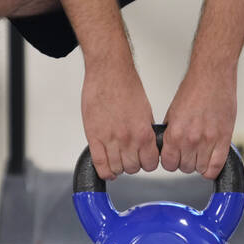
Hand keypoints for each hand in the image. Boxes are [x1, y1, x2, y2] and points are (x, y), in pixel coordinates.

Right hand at [81, 58, 159, 180]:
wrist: (109, 73)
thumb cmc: (126, 86)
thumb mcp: (145, 111)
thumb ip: (145, 131)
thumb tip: (145, 146)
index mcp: (143, 132)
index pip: (150, 163)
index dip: (148, 163)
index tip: (144, 160)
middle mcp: (128, 138)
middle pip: (133, 168)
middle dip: (133, 164)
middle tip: (130, 157)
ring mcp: (109, 138)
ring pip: (116, 168)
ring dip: (118, 167)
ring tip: (117, 159)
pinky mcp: (93, 136)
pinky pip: (99, 163)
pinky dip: (104, 171)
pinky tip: (107, 169)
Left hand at [161, 65, 237, 179]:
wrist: (212, 75)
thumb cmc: (194, 89)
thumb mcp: (173, 112)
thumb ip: (171, 133)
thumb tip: (168, 147)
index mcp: (175, 133)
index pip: (168, 164)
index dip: (171, 161)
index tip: (174, 157)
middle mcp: (191, 139)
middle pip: (185, 168)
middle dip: (185, 162)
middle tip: (189, 151)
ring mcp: (208, 140)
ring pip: (201, 169)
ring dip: (200, 163)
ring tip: (201, 152)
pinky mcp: (224, 138)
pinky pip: (217, 165)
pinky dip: (213, 168)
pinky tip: (211, 160)